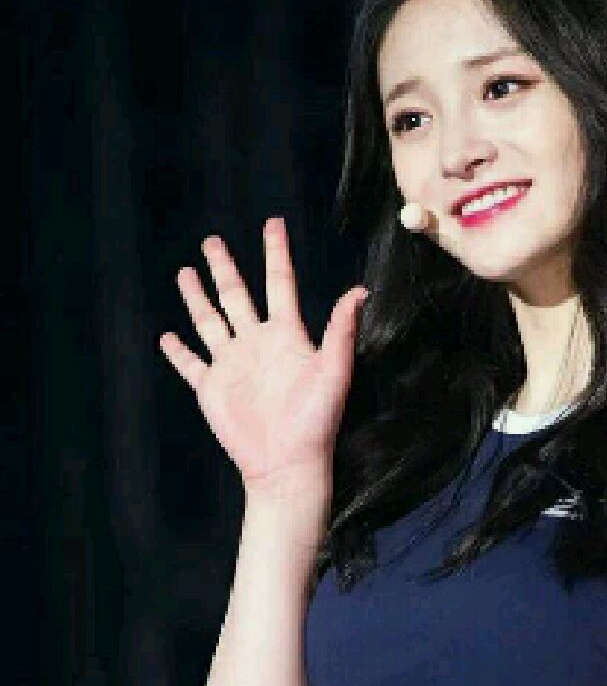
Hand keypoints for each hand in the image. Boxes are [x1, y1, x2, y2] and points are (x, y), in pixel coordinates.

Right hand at [159, 216, 367, 508]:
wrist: (287, 462)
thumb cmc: (316, 418)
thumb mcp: (334, 370)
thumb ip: (341, 330)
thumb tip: (360, 290)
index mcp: (286, 334)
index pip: (279, 283)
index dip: (275, 253)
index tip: (272, 223)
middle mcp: (256, 342)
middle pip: (236, 295)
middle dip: (224, 268)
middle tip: (212, 240)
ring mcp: (231, 364)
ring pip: (209, 321)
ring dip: (196, 298)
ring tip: (185, 272)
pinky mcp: (211, 388)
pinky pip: (190, 363)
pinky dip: (177, 350)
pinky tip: (167, 336)